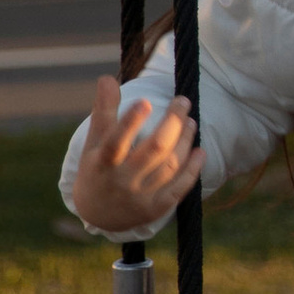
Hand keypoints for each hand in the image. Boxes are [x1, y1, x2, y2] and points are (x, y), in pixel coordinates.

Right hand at [69, 76, 200, 237]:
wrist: (97, 215)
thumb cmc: (96, 169)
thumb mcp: (93, 142)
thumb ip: (103, 111)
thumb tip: (107, 78)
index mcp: (102, 162)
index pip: (115, 142)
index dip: (130, 123)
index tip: (146, 102)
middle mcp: (122, 180)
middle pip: (153, 150)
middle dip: (172, 122)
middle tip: (183, 101)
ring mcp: (140, 196)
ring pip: (169, 165)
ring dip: (185, 140)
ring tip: (191, 121)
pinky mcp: (156, 208)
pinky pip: (179, 188)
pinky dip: (192, 169)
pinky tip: (200, 151)